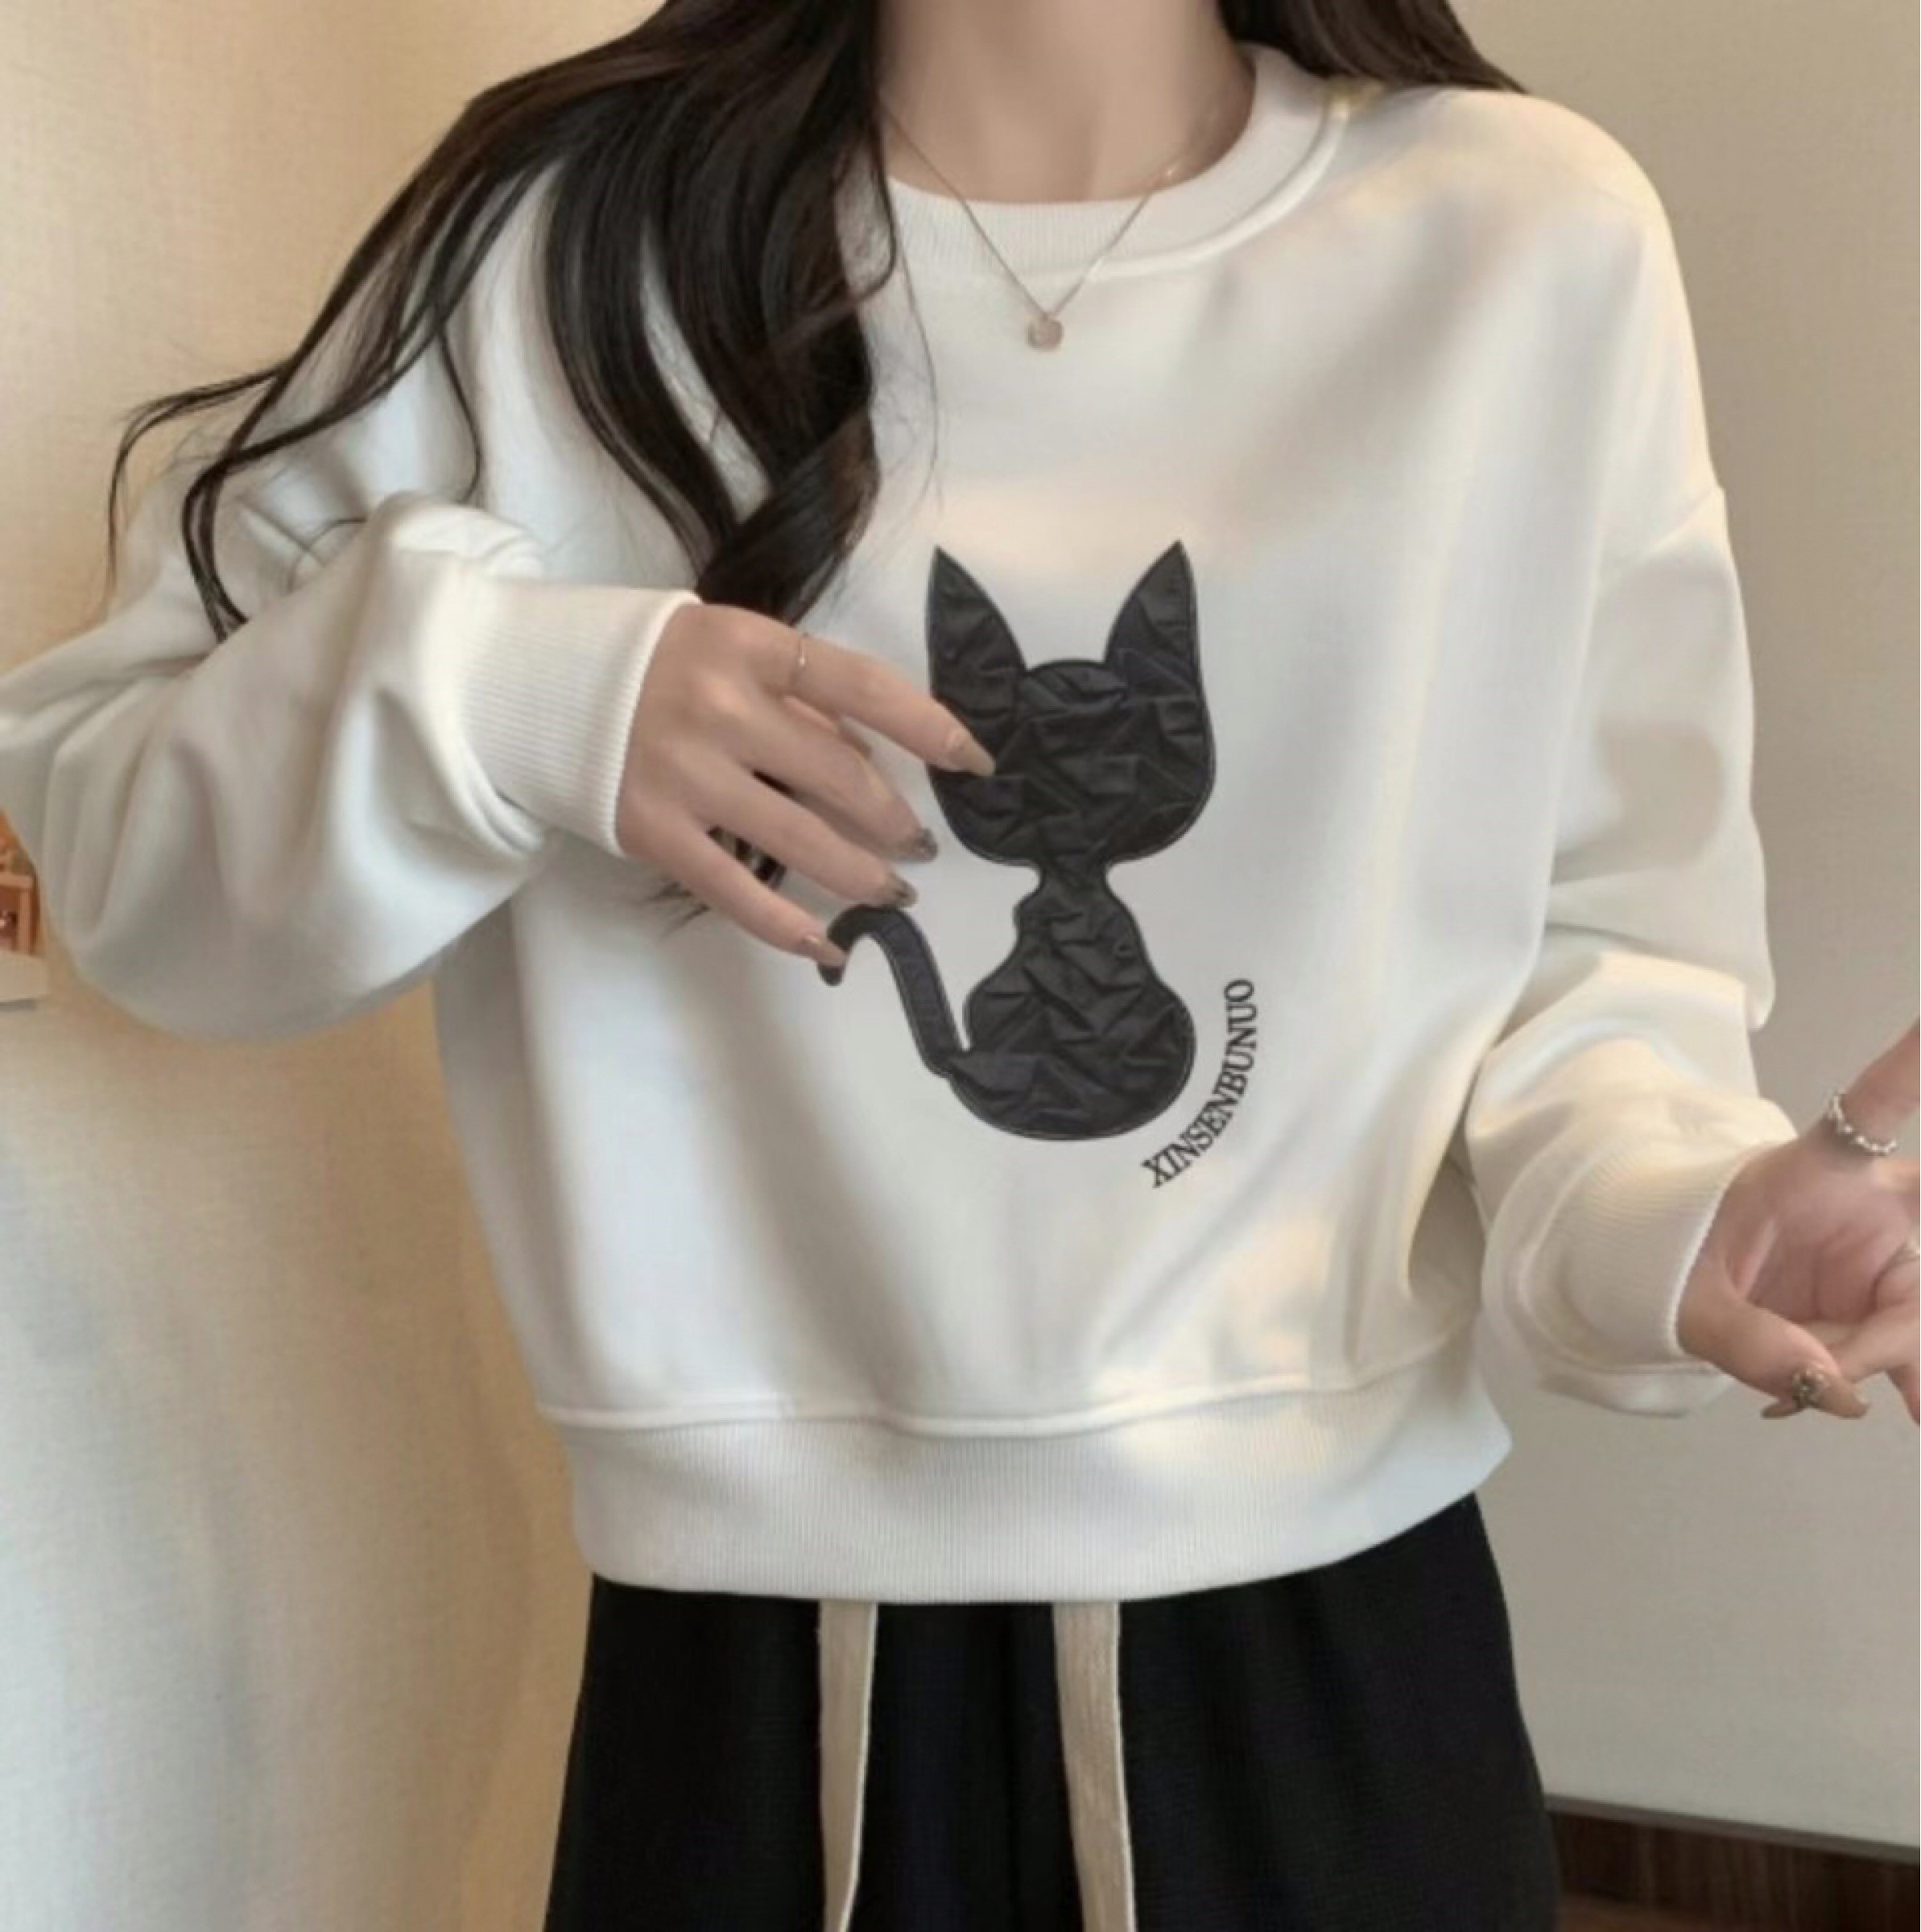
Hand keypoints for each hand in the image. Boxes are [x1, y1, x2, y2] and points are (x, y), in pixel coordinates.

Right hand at [610, 603, 994, 966]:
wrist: (532, 686)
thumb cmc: (655, 665)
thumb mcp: (731, 650)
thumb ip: (798, 696)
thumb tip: (872, 756)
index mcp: (748, 646)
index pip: (862, 685)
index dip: (928, 726)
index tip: (974, 762)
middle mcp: (719, 707)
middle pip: (840, 775)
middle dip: (894, 819)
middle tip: (919, 844)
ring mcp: (684, 774)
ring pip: (801, 840)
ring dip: (861, 874)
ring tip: (893, 890)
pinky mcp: (654, 832)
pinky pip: (737, 892)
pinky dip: (789, 926)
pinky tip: (828, 944)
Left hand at [1675, 1018, 1919, 1423]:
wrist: (1672, 1283)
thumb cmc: (1671, 1258)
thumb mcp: (1687, 1301)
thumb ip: (1751, 1341)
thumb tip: (1835, 1392)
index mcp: (1815, 1167)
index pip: (1875, 1106)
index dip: (1912, 1063)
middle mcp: (1870, 1204)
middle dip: (1909, 1307)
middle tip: (1887, 1362)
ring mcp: (1887, 1256)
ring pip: (1914, 1318)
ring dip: (1862, 1360)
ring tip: (1795, 1383)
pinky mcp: (1887, 1303)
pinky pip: (1908, 1354)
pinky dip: (1886, 1384)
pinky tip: (1828, 1398)